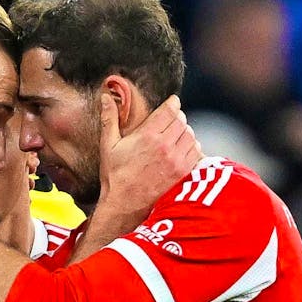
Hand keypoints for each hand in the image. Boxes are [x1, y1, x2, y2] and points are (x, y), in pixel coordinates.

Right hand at [98, 94, 201, 214]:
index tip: (172, 102)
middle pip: (182, 120)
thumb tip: (105, 96)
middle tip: (171, 119)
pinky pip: (196, 151)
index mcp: (148, 135)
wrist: (124, 204)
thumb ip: (109, 118)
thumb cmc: (115, 175)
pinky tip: (182, 149)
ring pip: (190, 134)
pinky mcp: (183, 172)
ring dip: (185, 131)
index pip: (170, 110)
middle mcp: (165, 146)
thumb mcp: (108, 145)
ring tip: (176, 134)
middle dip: (177, 117)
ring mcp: (176, 160)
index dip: (172, 103)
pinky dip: (191, 147)